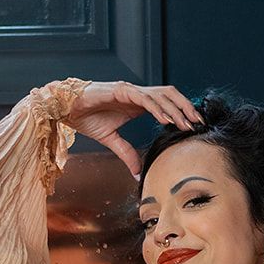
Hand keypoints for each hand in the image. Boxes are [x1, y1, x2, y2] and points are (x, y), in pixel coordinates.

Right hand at [65, 81, 203, 176]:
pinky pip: (143, 98)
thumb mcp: (110, 140)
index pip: (167, 103)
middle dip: (186, 108)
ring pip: (160, 95)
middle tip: (199, 123)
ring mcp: (129, 90)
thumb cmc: (86, 118)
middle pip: (170, 95)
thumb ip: (126, 153)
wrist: (65, 109)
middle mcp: (137, 94)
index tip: (194, 127)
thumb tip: (137, 172)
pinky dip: (157, 108)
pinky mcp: (120, 91)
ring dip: (176, 109)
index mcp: (138, 103)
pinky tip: (166, 119)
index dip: (182, 113)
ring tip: (187, 122)